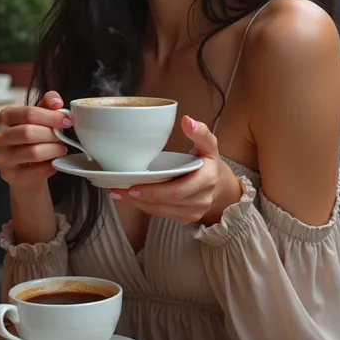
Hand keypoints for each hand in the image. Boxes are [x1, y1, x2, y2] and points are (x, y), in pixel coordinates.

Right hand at [0, 91, 69, 191]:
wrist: (27, 168)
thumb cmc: (35, 137)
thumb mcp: (41, 116)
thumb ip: (49, 104)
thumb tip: (56, 102)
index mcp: (6, 116)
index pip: (29, 113)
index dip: (52, 117)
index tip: (67, 121)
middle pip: (29, 132)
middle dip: (52, 135)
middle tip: (64, 138)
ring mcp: (1, 157)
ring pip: (33, 152)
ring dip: (53, 150)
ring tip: (61, 149)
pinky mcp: (9, 175)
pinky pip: (35, 171)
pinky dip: (50, 166)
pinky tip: (54, 163)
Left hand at [108, 116, 241, 224]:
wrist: (222, 187)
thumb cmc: (211, 163)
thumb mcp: (209, 145)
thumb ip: (200, 132)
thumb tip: (186, 120)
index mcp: (206, 180)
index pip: (176, 190)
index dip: (153, 191)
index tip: (133, 186)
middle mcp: (200, 200)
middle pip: (165, 203)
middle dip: (138, 199)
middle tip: (116, 190)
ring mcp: (193, 212)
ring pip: (160, 212)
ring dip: (138, 205)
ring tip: (118, 194)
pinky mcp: (186, 219)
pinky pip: (162, 215)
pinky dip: (145, 207)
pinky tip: (132, 199)